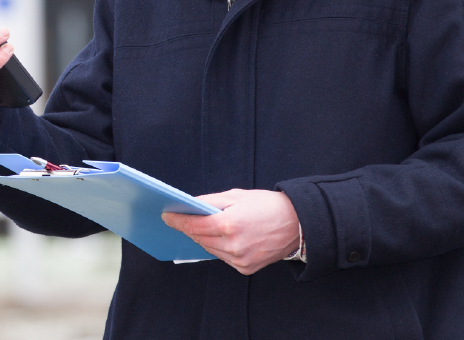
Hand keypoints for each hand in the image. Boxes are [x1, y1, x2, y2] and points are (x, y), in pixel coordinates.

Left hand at [161, 189, 300, 274]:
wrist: (297, 224)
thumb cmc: (266, 205)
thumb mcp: (236, 196)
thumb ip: (209, 202)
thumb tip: (188, 206)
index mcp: (230, 225)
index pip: (194, 225)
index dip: (177, 220)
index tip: (166, 215)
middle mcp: (233, 246)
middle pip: (199, 238)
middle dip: (188, 228)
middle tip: (179, 218)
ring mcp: (240, 260)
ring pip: (209, 249)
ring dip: (202, 238)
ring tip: (198, 227)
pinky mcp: (246, 268)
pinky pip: (223, 257)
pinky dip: (218, 247)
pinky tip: (219, 237)